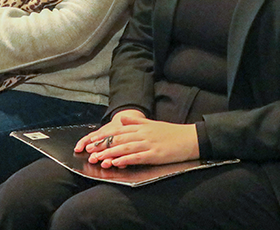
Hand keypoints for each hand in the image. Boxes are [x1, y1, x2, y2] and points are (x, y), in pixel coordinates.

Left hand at [76, 111, 198, 167]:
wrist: (190, 138)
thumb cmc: (171, 133)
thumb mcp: (152, 124)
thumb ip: (136, 121)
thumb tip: (121, 117)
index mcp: (141, 126)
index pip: (118, 131)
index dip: (103, 136)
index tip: (91, 141)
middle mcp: (143, 133)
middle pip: (119, 139)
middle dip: (103, 145)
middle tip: (89, 151)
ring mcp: (149, 143)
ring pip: (125, 148)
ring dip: (110, 153)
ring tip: (98, 158)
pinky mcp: (155, 154)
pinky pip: (137, 157)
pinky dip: (126, 159)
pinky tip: (117, 163)